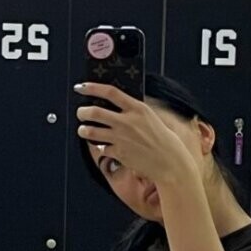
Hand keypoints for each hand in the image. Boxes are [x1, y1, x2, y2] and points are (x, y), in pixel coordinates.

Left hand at [75, 82, 198, 187]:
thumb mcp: (151, 117)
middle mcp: (127, 122)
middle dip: (82, 111)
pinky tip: (101, 146)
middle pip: (95, 112)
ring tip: (83, 129)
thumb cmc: (164, 140)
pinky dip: (99, 147)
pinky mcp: (119, 154)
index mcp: (137, 108)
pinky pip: (101, 148)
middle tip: (80, 112)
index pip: (110, 92)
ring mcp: (121, 138)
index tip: (81, 87)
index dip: (92, 88)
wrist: (170, 162)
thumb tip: (118, 103)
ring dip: (83, 130)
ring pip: (91, 131)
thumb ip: (134, 110)